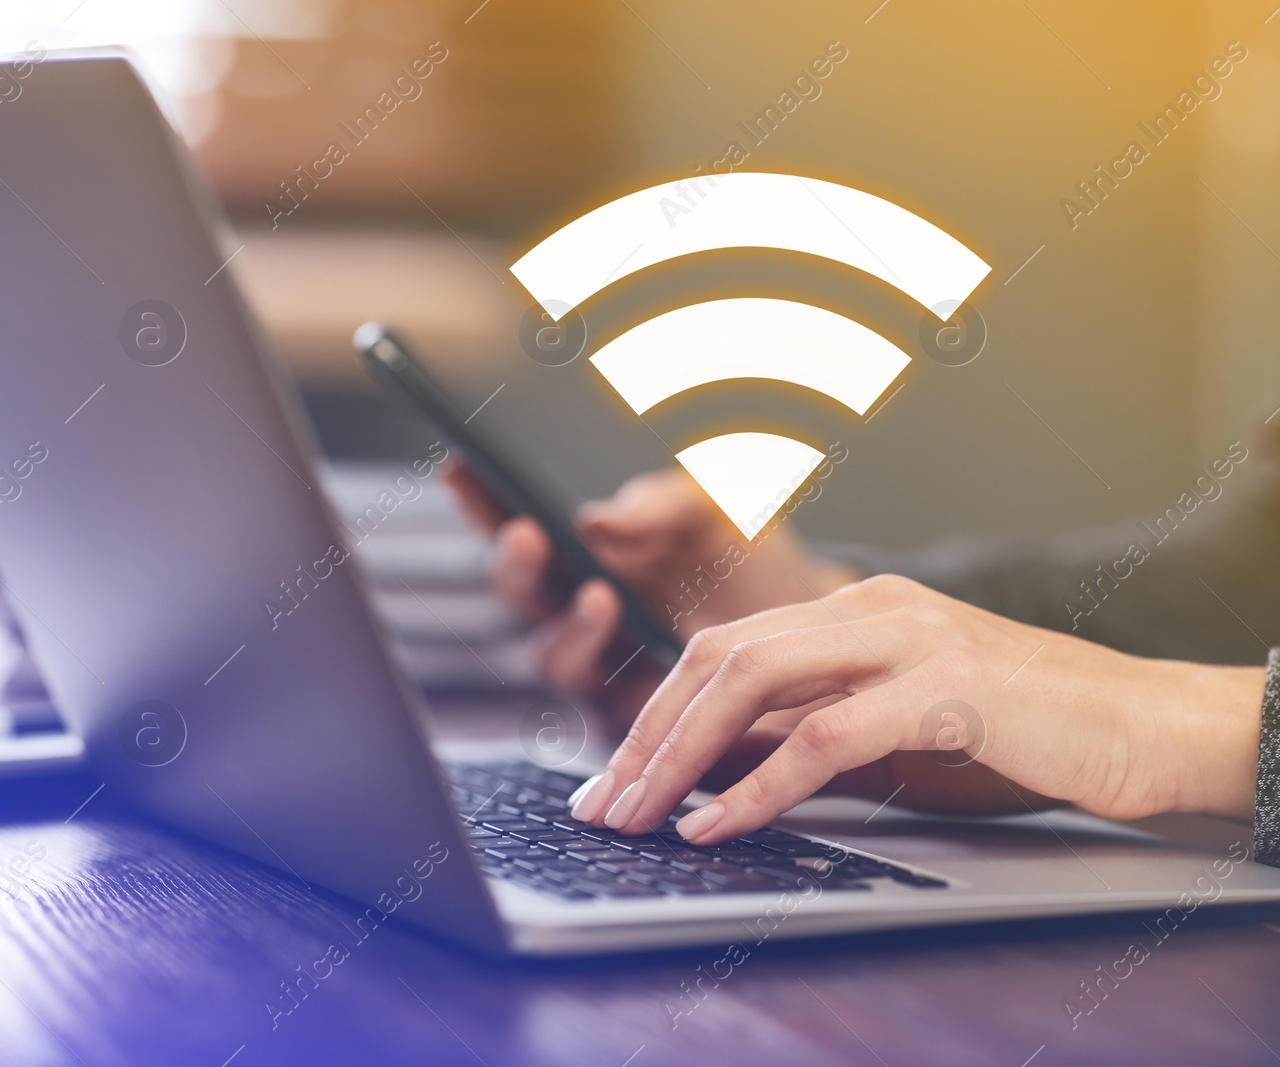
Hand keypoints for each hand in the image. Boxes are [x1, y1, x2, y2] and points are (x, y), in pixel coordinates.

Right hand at [443, 463, 860, 721]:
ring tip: (603, 595)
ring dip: (572, 628)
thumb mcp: (713, 508)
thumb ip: (660, 503)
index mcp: (588, 556)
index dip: (483, 501)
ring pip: (561, 658)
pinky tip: (649, 659)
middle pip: (526, 597)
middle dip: (520, 567)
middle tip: (527, 534)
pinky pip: (614, 714)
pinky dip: (619, 684)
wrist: (818, 627)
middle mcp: (583, 615)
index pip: (521, 527)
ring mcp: (608, 669)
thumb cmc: (754, 562)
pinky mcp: (643, 719)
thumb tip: (598, 517)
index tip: (462, 467)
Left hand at [566, 574, 1265, 841]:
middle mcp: (875, 609)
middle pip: (721, 657)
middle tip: (602, 802)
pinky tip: (717, 825)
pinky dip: (758, 785)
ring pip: (755, 682)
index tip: (616, 775)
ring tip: (638, 816)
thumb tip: (726, 769)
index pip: (729, 648)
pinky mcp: (943, 688)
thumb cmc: (1035, 735)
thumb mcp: (909, 732)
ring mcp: (909, 640)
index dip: (659, 711)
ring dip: (680, 756)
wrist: (1153, 727)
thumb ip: (822, 734)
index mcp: (862, 610)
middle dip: (647, 734)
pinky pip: (823, 736)